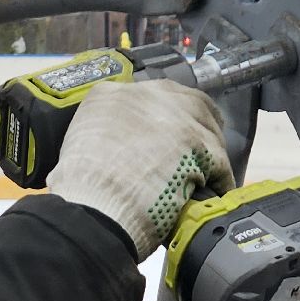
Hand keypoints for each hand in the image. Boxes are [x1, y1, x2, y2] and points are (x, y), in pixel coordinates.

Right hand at [46, 82, 233, 258]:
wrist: (96, 205)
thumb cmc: (79, 185)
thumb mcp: (79, 142)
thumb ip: (100, 133)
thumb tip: (112, 147)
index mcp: (111, 95)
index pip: (148, 95)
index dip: (162, 115)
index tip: (165, 130)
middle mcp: (146, 96)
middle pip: (187, 100)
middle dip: (196, 121)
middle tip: (197, 146)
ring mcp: (176, 116)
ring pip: (207, 126)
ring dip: (211, 149)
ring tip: (207, 173)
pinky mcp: (199, 143)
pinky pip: (220, 159)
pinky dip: (220, 177)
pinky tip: (216, 190)